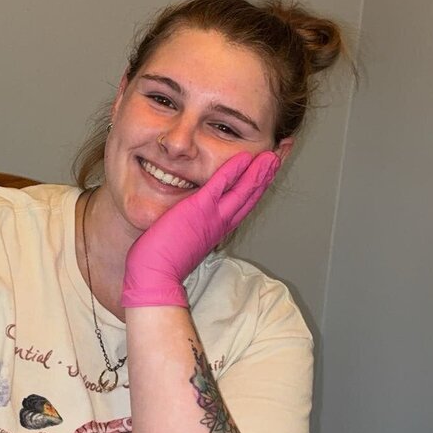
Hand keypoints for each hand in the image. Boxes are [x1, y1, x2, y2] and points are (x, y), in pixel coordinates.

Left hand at [121, 150, 279, 308]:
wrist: (155, 276)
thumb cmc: (163, 262)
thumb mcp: (185, 241)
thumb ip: (193, 228)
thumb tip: (189, 221)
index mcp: (218, 229)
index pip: (242, 206)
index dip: (255, 190)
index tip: (265, 176)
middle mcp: (221, 223)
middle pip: (250, 197)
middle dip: (265, 178)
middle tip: (277, 161)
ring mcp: (213, 216)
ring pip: (243, 191)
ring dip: (259, 172)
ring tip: (272, 157)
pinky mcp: (199, 209)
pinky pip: (220, 185)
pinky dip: (233, 170)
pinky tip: (245, 157)